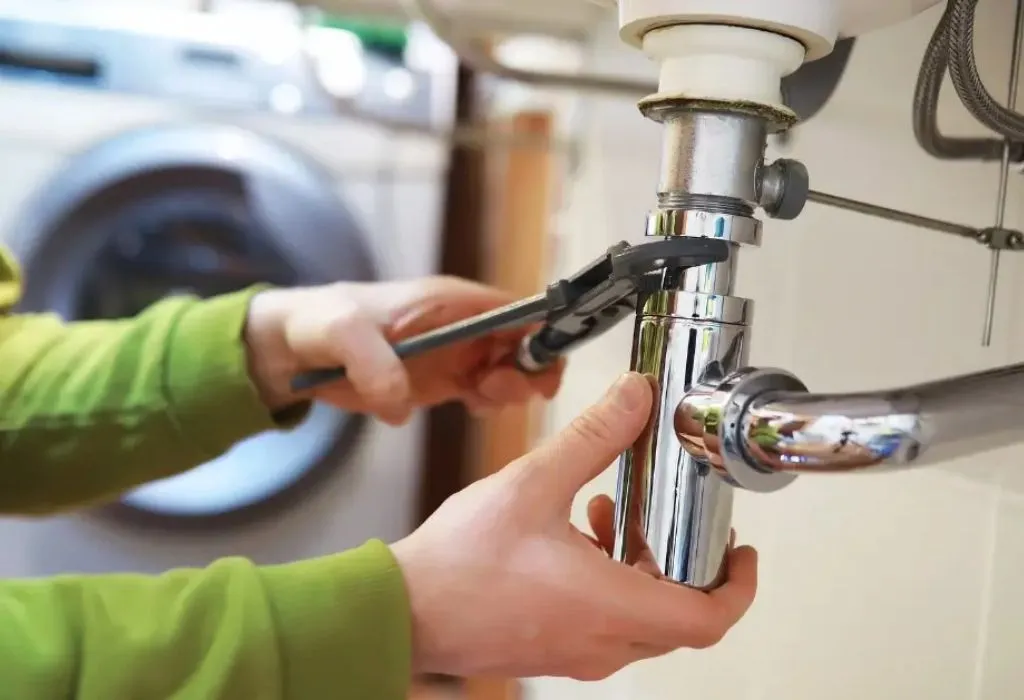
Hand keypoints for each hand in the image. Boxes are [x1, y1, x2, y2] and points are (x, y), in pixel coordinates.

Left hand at [243, 277, 564, 423]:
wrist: (293, 350)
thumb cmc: (321, 323)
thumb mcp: (341, 333)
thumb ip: (372, 362)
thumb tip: (401, 402)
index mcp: (451, 301)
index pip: (518, 310)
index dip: (540, 334)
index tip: (538, 367)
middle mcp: (463, 326)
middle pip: (525, 345)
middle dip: (528, 370)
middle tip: (495, 391)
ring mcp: (456, 355)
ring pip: (511, 372)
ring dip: (508, 391)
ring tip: (478, 400)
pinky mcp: (442, 382)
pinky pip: (484, 394)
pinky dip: (487, 404)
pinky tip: (468, 407)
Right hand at [391, 372, 758, 679]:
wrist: (402, 609)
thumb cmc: (459, 564)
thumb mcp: (533, 483)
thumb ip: (592, 438)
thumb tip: (635, 399)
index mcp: (609, 606)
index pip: (708, 618)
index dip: (738, 585)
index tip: (741, 553)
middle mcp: (600, 641)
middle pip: (679, 616)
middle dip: (684, 563)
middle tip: (673, 520)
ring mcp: (575, 652)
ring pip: (640, 619)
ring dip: (640, 566)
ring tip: (609, 514)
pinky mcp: (550, 650)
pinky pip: (604, 624)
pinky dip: (608, 581)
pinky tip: (572, 534)